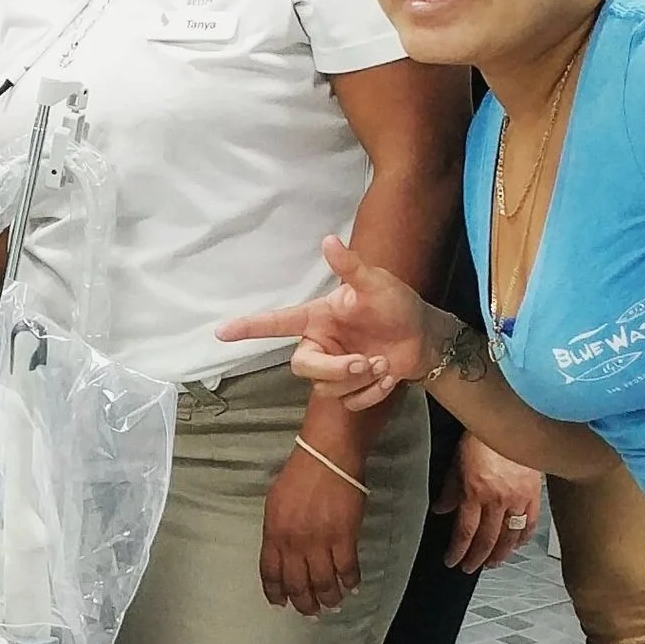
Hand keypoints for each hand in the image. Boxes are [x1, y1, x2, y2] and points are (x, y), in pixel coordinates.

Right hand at [218, 235, 432, 412]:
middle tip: (364, 362)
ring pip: (327, 388)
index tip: (221, 332)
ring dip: (361, 380)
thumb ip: (350, 267)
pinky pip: (349, 402)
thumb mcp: (376, 283)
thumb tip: (328, 240)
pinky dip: (372, 394)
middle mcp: (319, 344)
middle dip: (334, 369)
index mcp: (317, 318)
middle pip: (301, 366)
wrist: (423, 337)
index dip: (249, 327)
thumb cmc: (395, 304)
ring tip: (382, 363)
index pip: (276, 322)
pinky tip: (387, 378)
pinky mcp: (350, 389)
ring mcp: (334, 369)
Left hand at [261, 443, 366, 614]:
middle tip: (311, 612)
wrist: (326, 457)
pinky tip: (351, 586)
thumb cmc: (299, 476)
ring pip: (323, 583)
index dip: (275, 592)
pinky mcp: (344, 538)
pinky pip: (347, 570)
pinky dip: (350, 582)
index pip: (270, 572)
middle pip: (297, 584)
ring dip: (329, 598)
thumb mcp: (276, 503)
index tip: (280, 604)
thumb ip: (277, 531)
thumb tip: (281, 553)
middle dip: (304, 603)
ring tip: (333, 604)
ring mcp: (319, 542)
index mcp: (273, 532)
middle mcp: (293, 542)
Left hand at [438, 433, 544, 573]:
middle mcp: (497, 500)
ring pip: (510, 536)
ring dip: (501, 553)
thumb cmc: (480, 438)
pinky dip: (524, 537)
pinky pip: (530, 523)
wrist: (510, 424)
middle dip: (477, 557)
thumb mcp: (457, 463)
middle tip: (470, 568)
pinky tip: (518, 545)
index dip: (458, 550)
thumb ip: (450, 490)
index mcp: (475, 493)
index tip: (452, 561)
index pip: (465, 531)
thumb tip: (441, 510)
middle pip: (487, 539)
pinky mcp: (535, 495)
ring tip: (492, 563)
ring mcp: (519, 499)